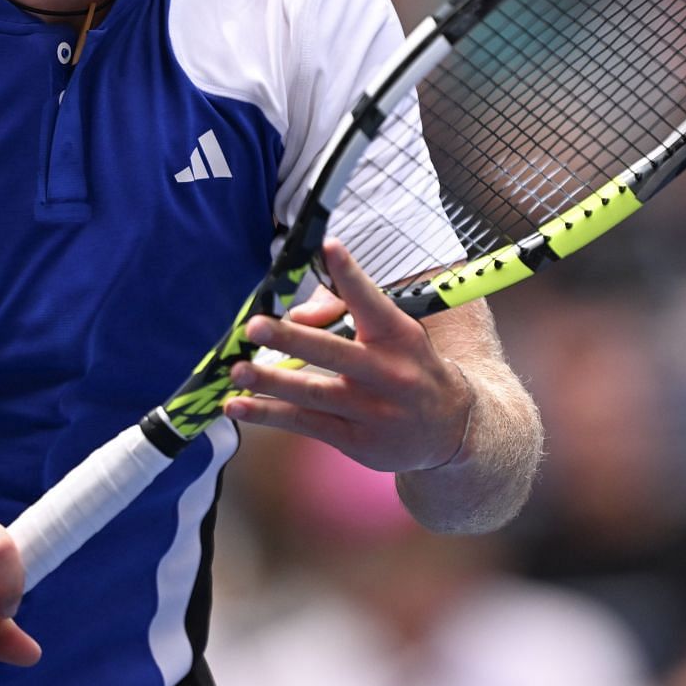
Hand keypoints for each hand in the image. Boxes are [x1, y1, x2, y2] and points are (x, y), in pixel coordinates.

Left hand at [222, 239, 472, 471]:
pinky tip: (236, 405)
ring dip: (271, 381)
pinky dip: (268, 415)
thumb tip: (297, 315)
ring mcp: (369, 409)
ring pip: (313, 393)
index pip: (370, 300)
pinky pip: (305, 424)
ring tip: (237, 370)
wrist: (449, 428)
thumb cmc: (409, 367)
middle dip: (292, 338)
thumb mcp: (394, 332)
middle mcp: (385, 372)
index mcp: (397, 335)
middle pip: (334, 352)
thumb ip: (347, 310)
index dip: (349, 274)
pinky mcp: (354, 439)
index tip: (328, 246)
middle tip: (256, 326)